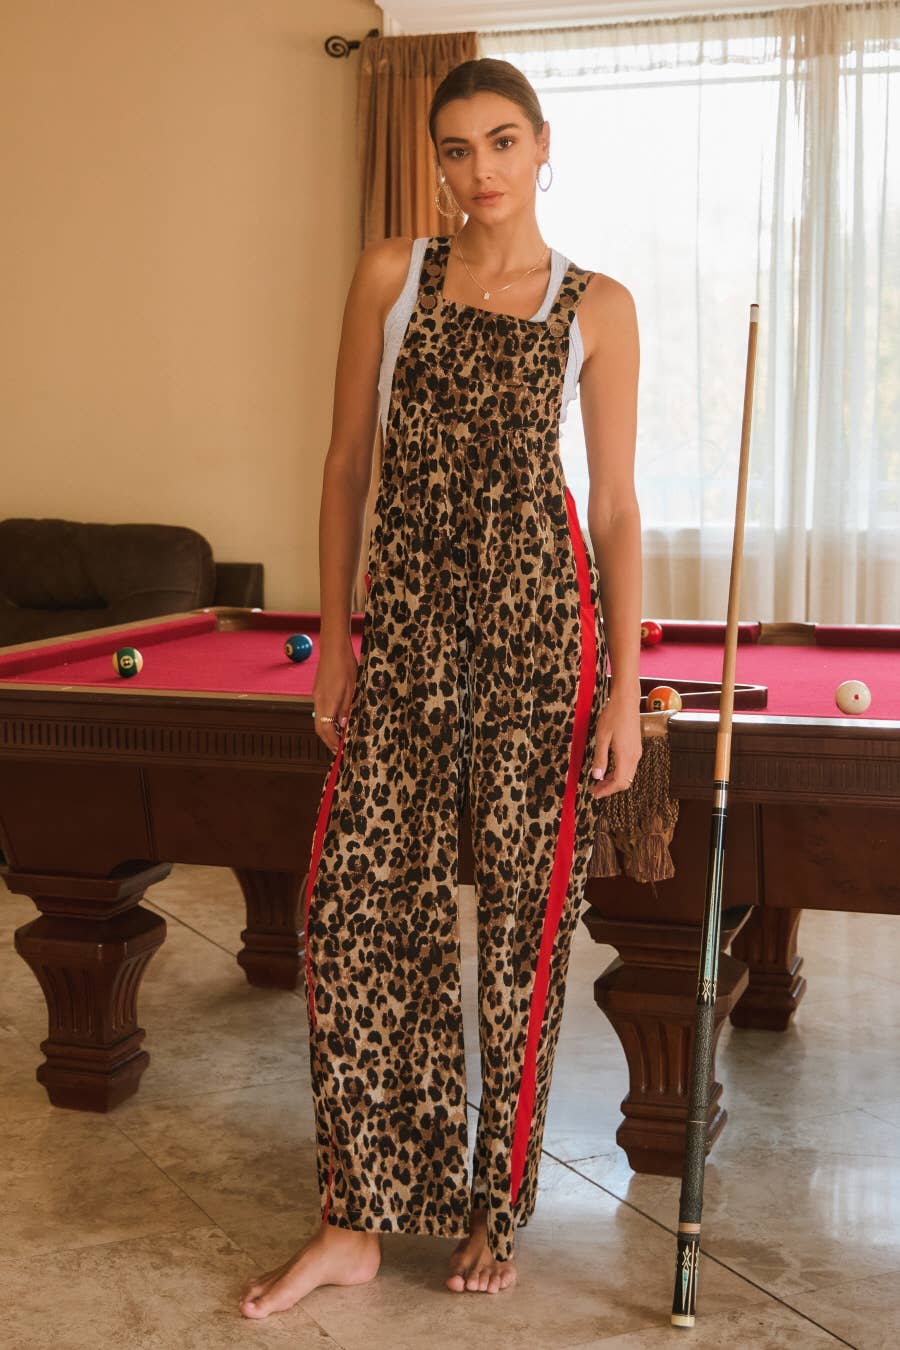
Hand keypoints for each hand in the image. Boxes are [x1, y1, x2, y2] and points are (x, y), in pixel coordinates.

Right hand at [312, 637, 357, 754]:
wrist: (334, 648)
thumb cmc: (346, 665)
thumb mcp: (353, 689)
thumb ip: (346, 709)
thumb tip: (342, 726)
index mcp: (327, 701)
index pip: (326, 729)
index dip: (332, 742)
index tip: (340, 749)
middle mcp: (318, 700)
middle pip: (319, 728)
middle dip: (328, 740)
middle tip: (338, 748)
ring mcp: (316, 696)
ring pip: (318, 720)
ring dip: (327, 731)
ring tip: (339, 737)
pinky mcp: (317, 691)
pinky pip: (320, 711)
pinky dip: (326, 720)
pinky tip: (336, 721)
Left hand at [589, 693, 640, 798]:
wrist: (626, 701)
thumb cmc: (613, 716)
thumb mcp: (602, 737)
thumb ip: (600, 758)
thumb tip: (596, 776)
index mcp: (625, 755)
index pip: (619, 782)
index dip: (607, 791)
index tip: (595, 793)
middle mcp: (634, 756)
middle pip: (625, 782)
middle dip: (610, 788)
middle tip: (595, 789)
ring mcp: (637, 752)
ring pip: (627, 775)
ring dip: (614, 781)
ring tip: (599, 781)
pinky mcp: (636, 747)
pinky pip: (629, 767)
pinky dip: (618, 773)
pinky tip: (608, 769)